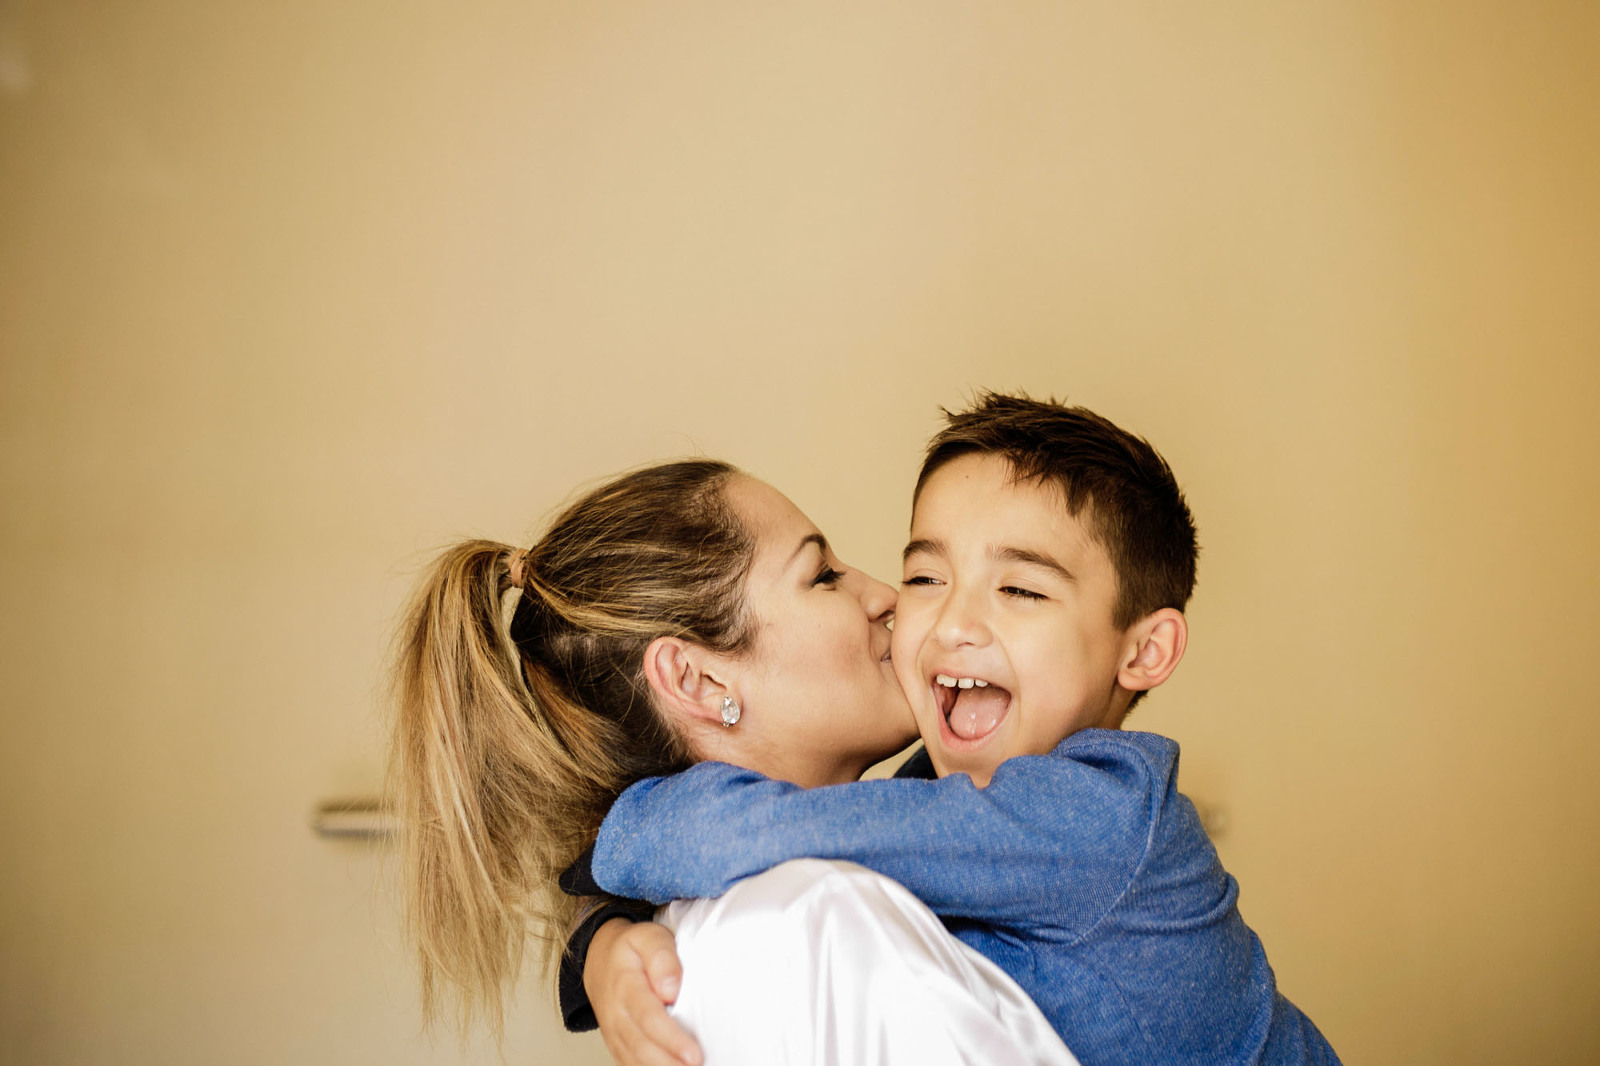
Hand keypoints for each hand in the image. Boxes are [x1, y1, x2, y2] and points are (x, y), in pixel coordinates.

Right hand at [586, 917, 701, 1065]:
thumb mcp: (647, 937)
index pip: (648, 1017)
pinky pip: (629, 1063)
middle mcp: (615, 1014)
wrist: (599, 959)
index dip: (671, 1039)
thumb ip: (662, 957)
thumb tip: (671, 989)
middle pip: (642, 1045)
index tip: (693, 1054)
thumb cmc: (631, 948)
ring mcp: (613, 1032)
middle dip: (670, 1062)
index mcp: (625, 985)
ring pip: (635, 1060)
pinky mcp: (616, 1043)